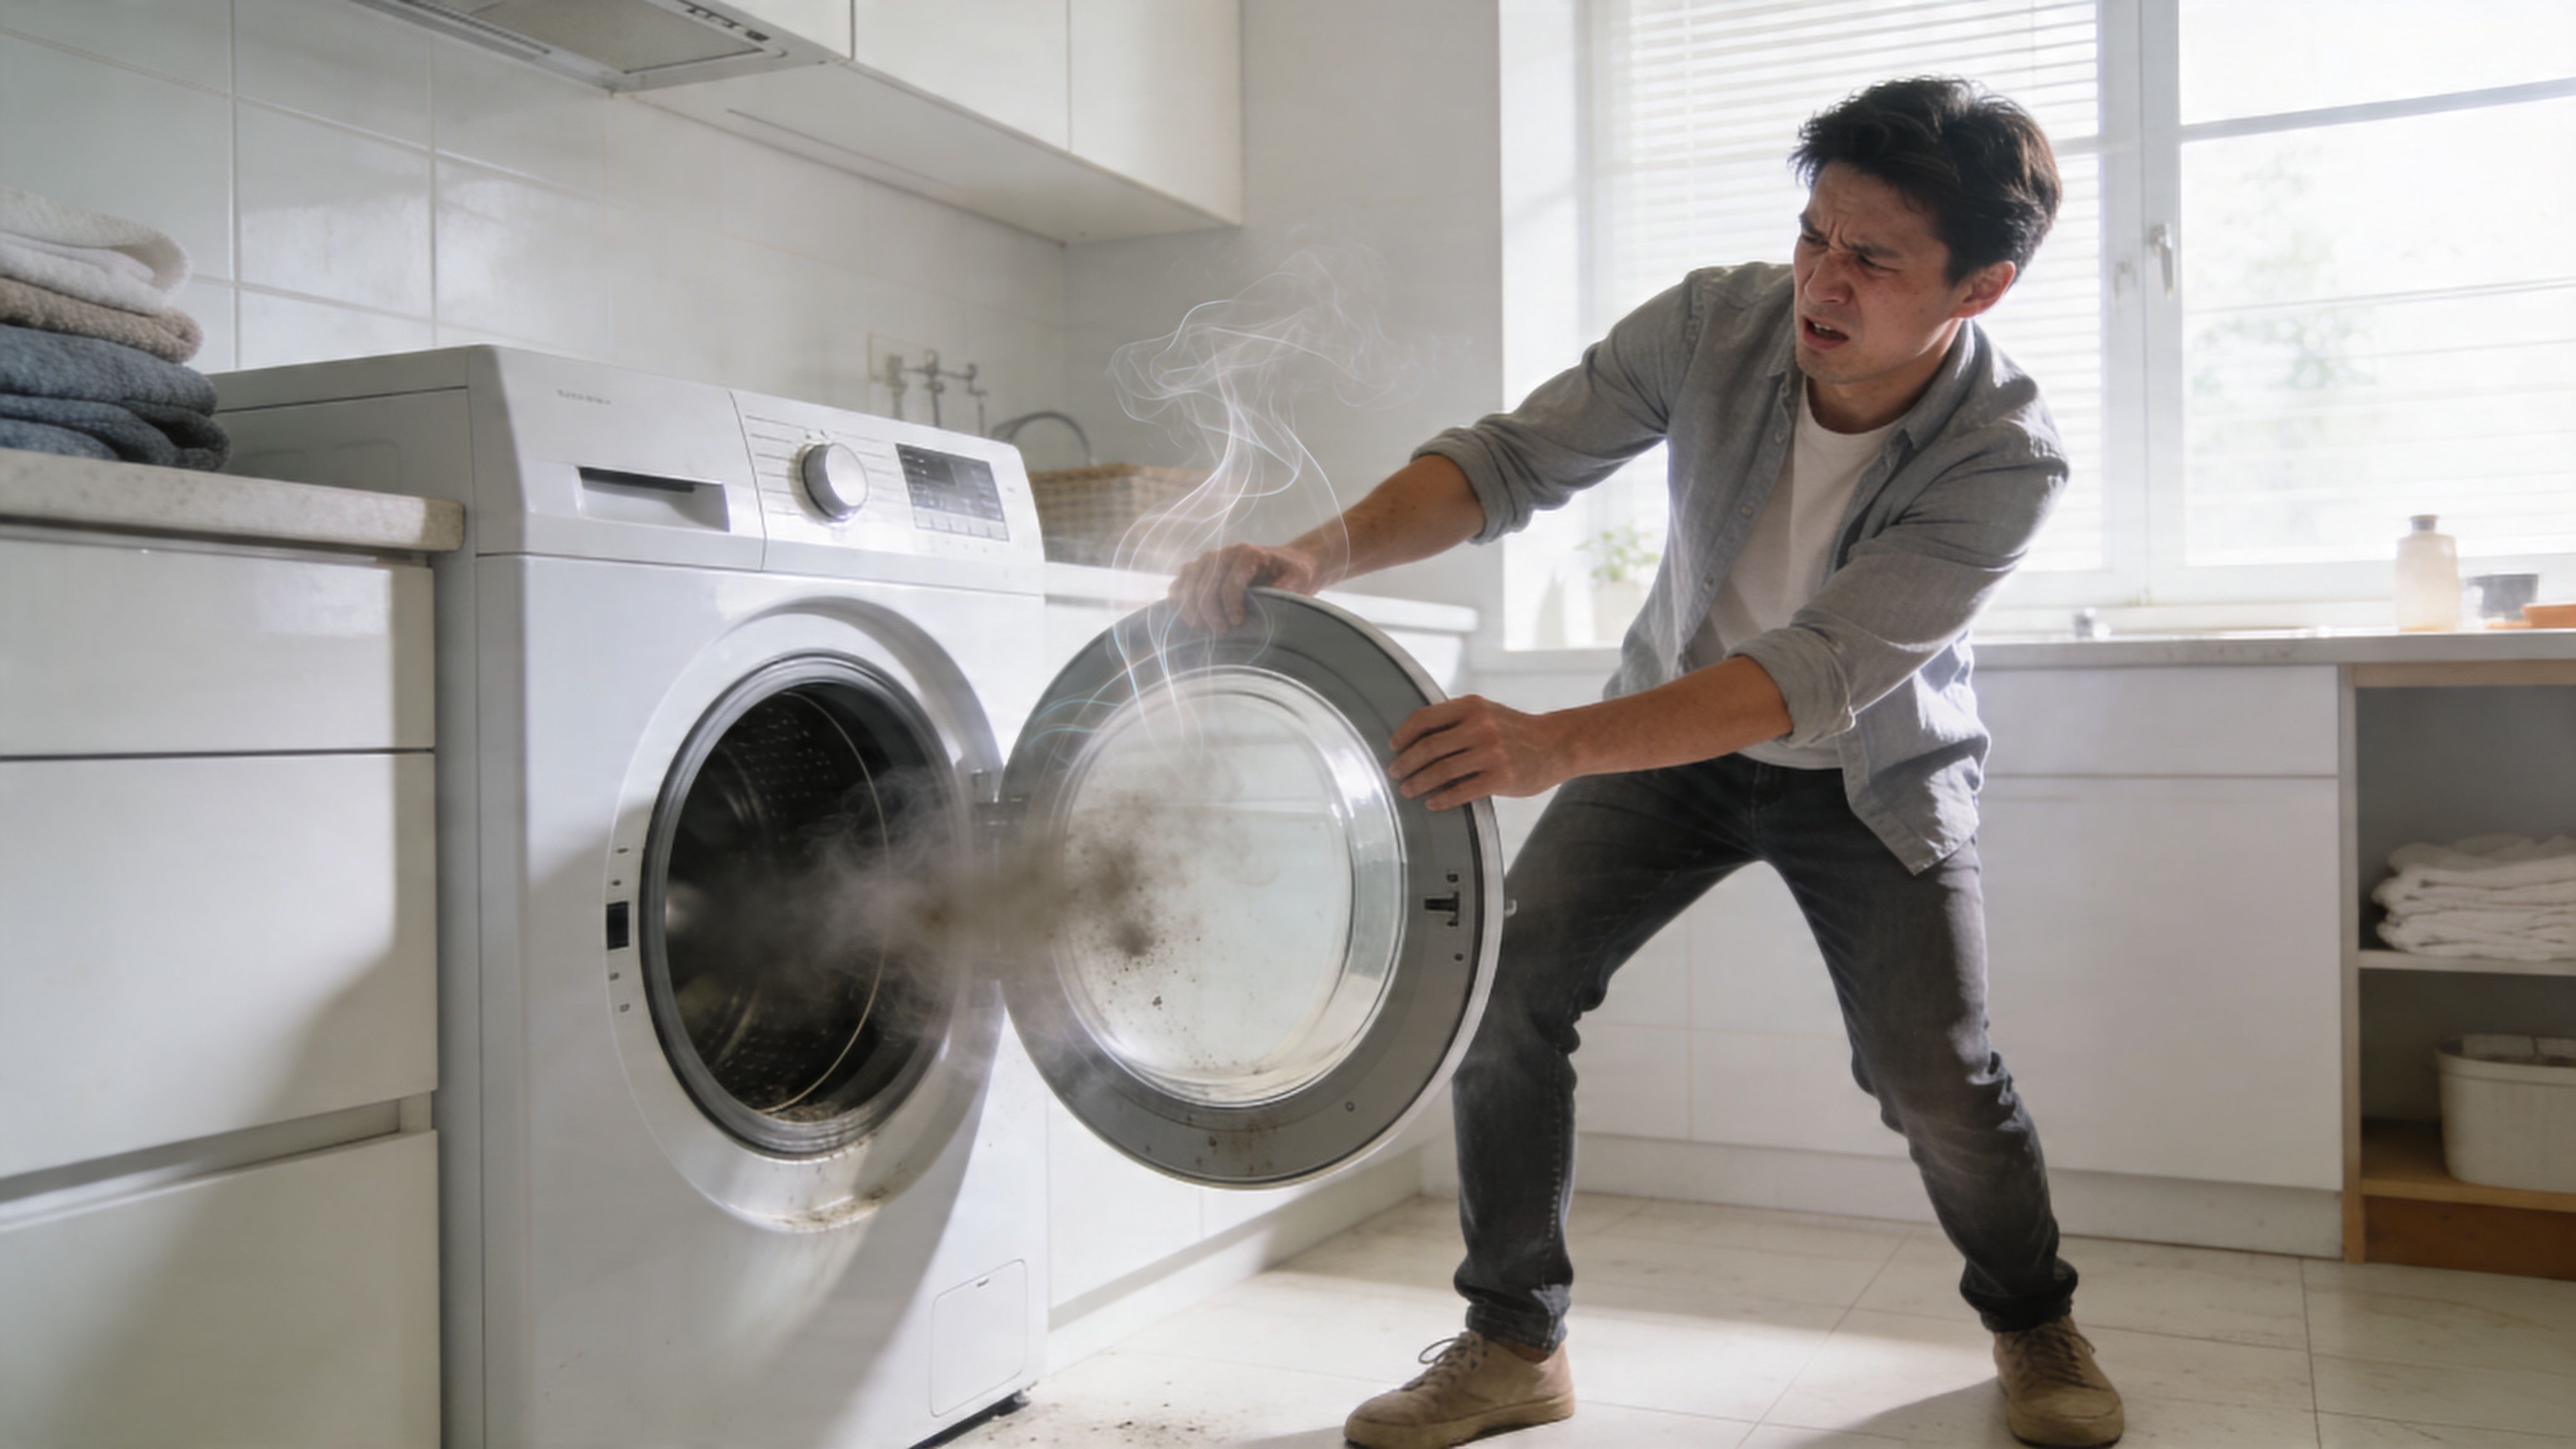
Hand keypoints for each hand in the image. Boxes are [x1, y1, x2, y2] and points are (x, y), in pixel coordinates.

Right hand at [1168, 542, 1327, 630]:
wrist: (1288, 562)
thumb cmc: (1293, 573)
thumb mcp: (1298, 579)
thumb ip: (1286, 588)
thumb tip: (1270, 600)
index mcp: (1248, 553)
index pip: (1229, 582)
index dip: (1230, 606)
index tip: (1237, 623)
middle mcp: (1225, 552)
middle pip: (1205, 584)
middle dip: (1209, 612)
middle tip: (1220, 632)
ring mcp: (1210, 559)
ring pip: (1188, 581)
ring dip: (1190, 607)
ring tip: (1201, 627)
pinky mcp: (1201, 568)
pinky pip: (1181, 581)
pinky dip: (1179, 598)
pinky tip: (1188, 616)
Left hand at [1387, 696, 1577, 809]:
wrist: (1557, 744)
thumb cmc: (1515, 731)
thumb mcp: (1487, 712)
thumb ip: (1456, 719)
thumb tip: (1415, 736)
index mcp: (1472, 706)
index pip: (1425, 718)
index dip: (1404, 735)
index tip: (1394, 748)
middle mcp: (1480, 726)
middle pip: (1428, 747)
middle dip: (1405, 763)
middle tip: (1396, 774)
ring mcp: (1491, 753)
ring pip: (1441, 770)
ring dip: (1418, 783)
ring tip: (1408, 790)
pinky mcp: (1501, 778)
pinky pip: (1461, 791)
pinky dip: (1441, 799)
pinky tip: (1432, 803)